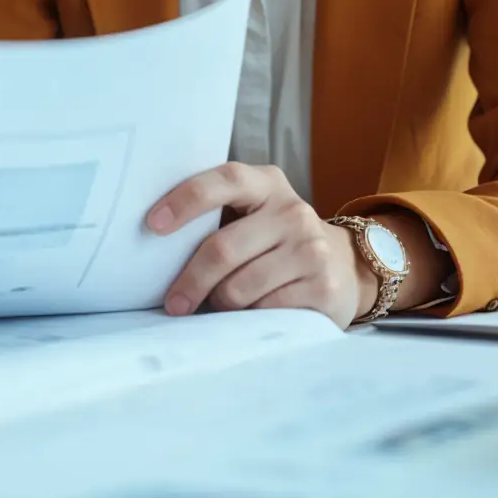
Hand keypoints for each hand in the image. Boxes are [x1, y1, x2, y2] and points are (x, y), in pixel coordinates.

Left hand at [146, 163, 374, 329]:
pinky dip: (247, 318)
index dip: (185, 199)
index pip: (224, 180)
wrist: (345, 266)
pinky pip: (265, 310)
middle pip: (223, 248)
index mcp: (267, 184)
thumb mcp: (254, 215)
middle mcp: (292, 211)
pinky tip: (248, 315)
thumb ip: (217, 216)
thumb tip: (152, 245)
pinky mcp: (322, 286)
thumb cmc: (276, 240)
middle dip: (190, 280)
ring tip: (217, 306)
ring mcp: (311, 249)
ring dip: (219, 303)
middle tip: (173, 303)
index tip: (153, 224)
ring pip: (240, 287)